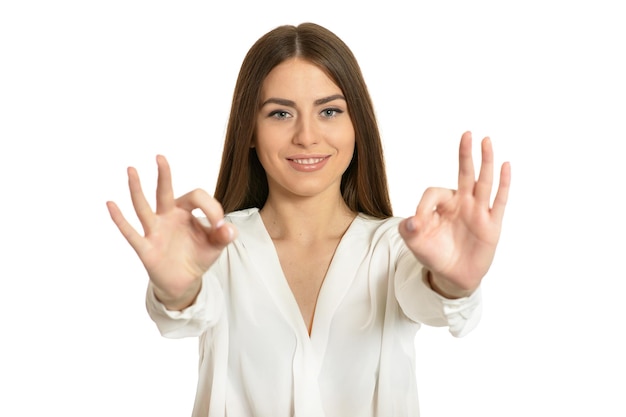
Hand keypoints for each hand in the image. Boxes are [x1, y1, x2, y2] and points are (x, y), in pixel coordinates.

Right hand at [106, 155, 236, 309]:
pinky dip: (120, 220)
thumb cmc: (198, 255)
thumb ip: (224, 236)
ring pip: (143, 207)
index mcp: (185, 211)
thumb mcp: (216, 245)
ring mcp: (155, 231)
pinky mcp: (146, 248)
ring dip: (137, 189)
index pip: (196, 197)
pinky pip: (131, 233)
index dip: (212, 209)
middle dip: (163, 175)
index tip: (221, 226)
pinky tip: (110, 204)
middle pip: (164, 192)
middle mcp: (167, 216)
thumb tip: (229, 229)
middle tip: (160, 157)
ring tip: (131, 169)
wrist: (184, 280)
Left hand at [399, 131, 510, 297]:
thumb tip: (412, 220)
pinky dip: (503, 183)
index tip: (417, 223)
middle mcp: (462, 203)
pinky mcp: (491, 225)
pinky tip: (506, 165)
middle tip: (467, 133)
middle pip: (464, 173)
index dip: (424, 205)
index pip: (435, 192)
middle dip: (465, 154)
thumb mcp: (415, 242)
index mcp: (442, 205)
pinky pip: (499, 201)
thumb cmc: (434, 254)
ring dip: (485, 161)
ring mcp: (478, 212)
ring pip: (483, 182)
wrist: (452, 276)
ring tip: (486, 140)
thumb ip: (409, 230)